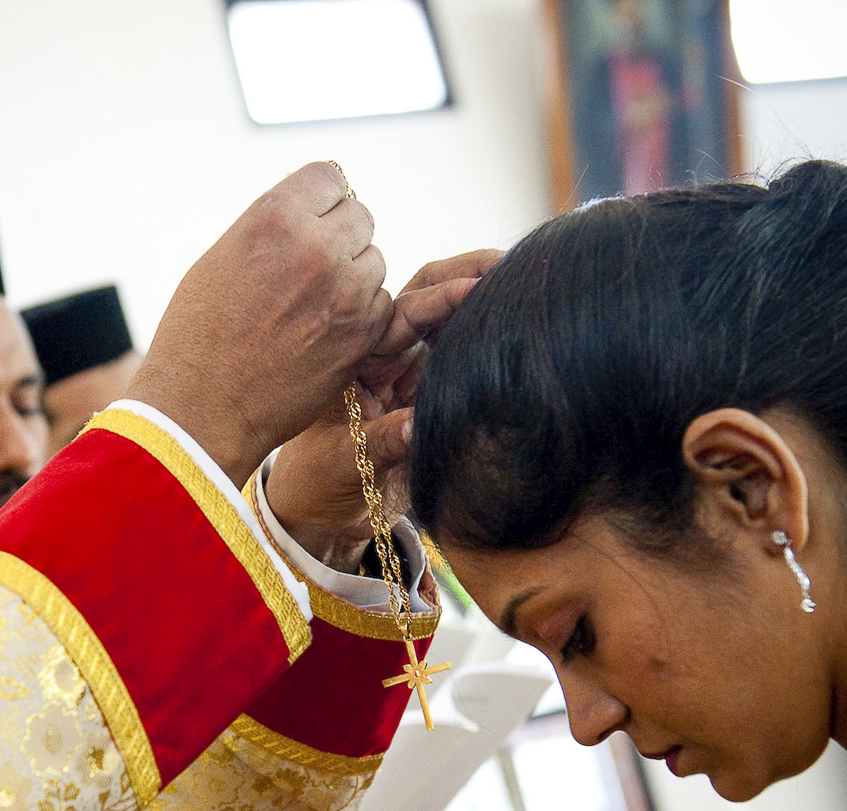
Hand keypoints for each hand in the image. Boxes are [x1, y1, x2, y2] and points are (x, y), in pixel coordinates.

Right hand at [127, 163, 392, 488]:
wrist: (201, 410)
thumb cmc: (198, 336)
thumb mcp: (222, 257)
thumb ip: (273, 227)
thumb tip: (309, 207)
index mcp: (274, 218)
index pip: (330, 176)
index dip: (320, 199)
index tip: (311, 219)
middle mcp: (316, 248)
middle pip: (359, 216)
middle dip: (339, 237)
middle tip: (311, 269)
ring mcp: (345, 292)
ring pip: (374, 260)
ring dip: (353, 277)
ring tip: (311, 306)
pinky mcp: (363, 334)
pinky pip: (381, 304)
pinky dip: (360, 315)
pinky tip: (323, 332)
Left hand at [265, 248, 502, 572]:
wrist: (325, 513)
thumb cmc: (320, 482)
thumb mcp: (341, 464)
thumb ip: (381, 444)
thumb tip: (418, 426)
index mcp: (354, 360)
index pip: (399, 316)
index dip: (439, 298)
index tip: (475, 286)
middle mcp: (385, 355)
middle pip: (429, 300)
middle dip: (468, 275)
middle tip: (511, 263)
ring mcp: (413, 371)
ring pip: (452, 323)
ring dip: (485, 302)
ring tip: (526, 284)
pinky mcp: (435, 393)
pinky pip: (464, 357)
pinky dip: (488, 341)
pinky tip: (523, 328)